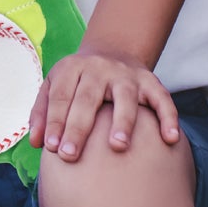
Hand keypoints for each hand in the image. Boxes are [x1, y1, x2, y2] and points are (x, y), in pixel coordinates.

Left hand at [28, 43, 180, 161]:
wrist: (112, 51)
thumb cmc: (78, 81)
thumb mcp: (55, 85)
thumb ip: (43, 113)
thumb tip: (37, 143)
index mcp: (73, 68)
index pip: (61, 96)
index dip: (55, 121)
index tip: (52, 149)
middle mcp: (100, 68)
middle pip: (88, 97)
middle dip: (78, 127)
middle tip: (70, 155)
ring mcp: (127, 74)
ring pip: (126, 96)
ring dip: (123, 120)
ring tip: (118, 145)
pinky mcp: (150, 81)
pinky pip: (162, 98)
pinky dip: (168, 117)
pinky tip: (170, 138)